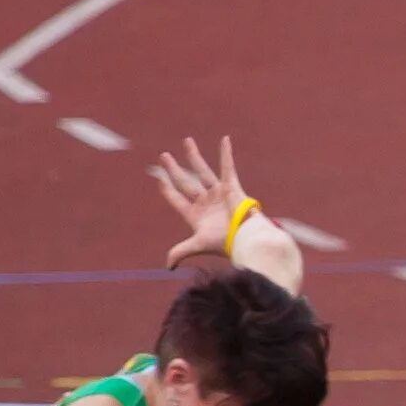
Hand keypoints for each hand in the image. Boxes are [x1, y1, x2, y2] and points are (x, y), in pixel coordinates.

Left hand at [153, 136, 250, 267]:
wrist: (246, 238)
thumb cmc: (224, 242)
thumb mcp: (197, 245)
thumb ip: (180, 251)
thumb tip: (168, 265)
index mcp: (196, 215)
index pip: (177, 198)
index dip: (167, 189)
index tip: (159, 179)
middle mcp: (206, 202)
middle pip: (185, 181)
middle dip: (174, 169)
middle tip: (164, 156)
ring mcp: (218, 193)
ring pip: (202, 170)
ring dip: (194, 156)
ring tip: (187, 141)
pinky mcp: (231, 187)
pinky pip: (228, 167)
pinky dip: (226, 153)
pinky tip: (225, 140)